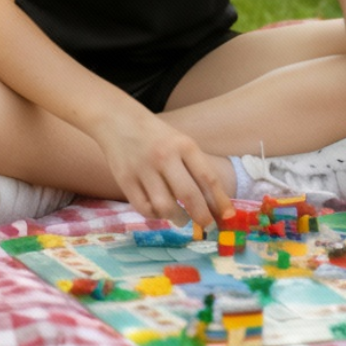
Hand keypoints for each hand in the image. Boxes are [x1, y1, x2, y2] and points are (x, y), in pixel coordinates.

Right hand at [92, 108, 231, 228]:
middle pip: (189, 195)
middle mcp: (164, 156)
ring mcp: (143, 168)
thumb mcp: (179, 142)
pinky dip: (156, 215)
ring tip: (182, 218)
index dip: (219, 200)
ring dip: (178, 218)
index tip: (228, 217)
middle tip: (207, 225)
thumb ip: (194, 168)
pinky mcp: (125, 179)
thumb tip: (213, 204)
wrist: (117, 119)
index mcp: (183, 144)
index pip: (207, 177)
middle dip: (202, 216)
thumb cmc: (156, 135)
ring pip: (166, 206)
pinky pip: (144, 208)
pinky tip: (160, 212)